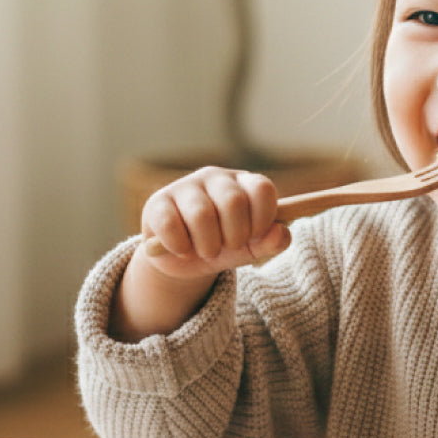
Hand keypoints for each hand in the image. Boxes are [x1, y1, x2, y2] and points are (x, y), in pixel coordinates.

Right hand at [110, 167, 290, 341]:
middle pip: (233, 202)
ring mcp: (184, 186)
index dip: (263, 218)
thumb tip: (281, 232)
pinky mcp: (157, 202)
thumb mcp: (252, 248)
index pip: (262, 188)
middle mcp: (215, 177)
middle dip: (235, 236)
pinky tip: (183, 250)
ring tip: (206, 251)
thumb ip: (272, 242)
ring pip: (202, 214)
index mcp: (243, 183)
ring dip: (208, 245)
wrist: (184, 259)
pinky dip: (181, 246)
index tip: (256, 237)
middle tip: (227, 247)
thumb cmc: (223, 245)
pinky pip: (171, 224)